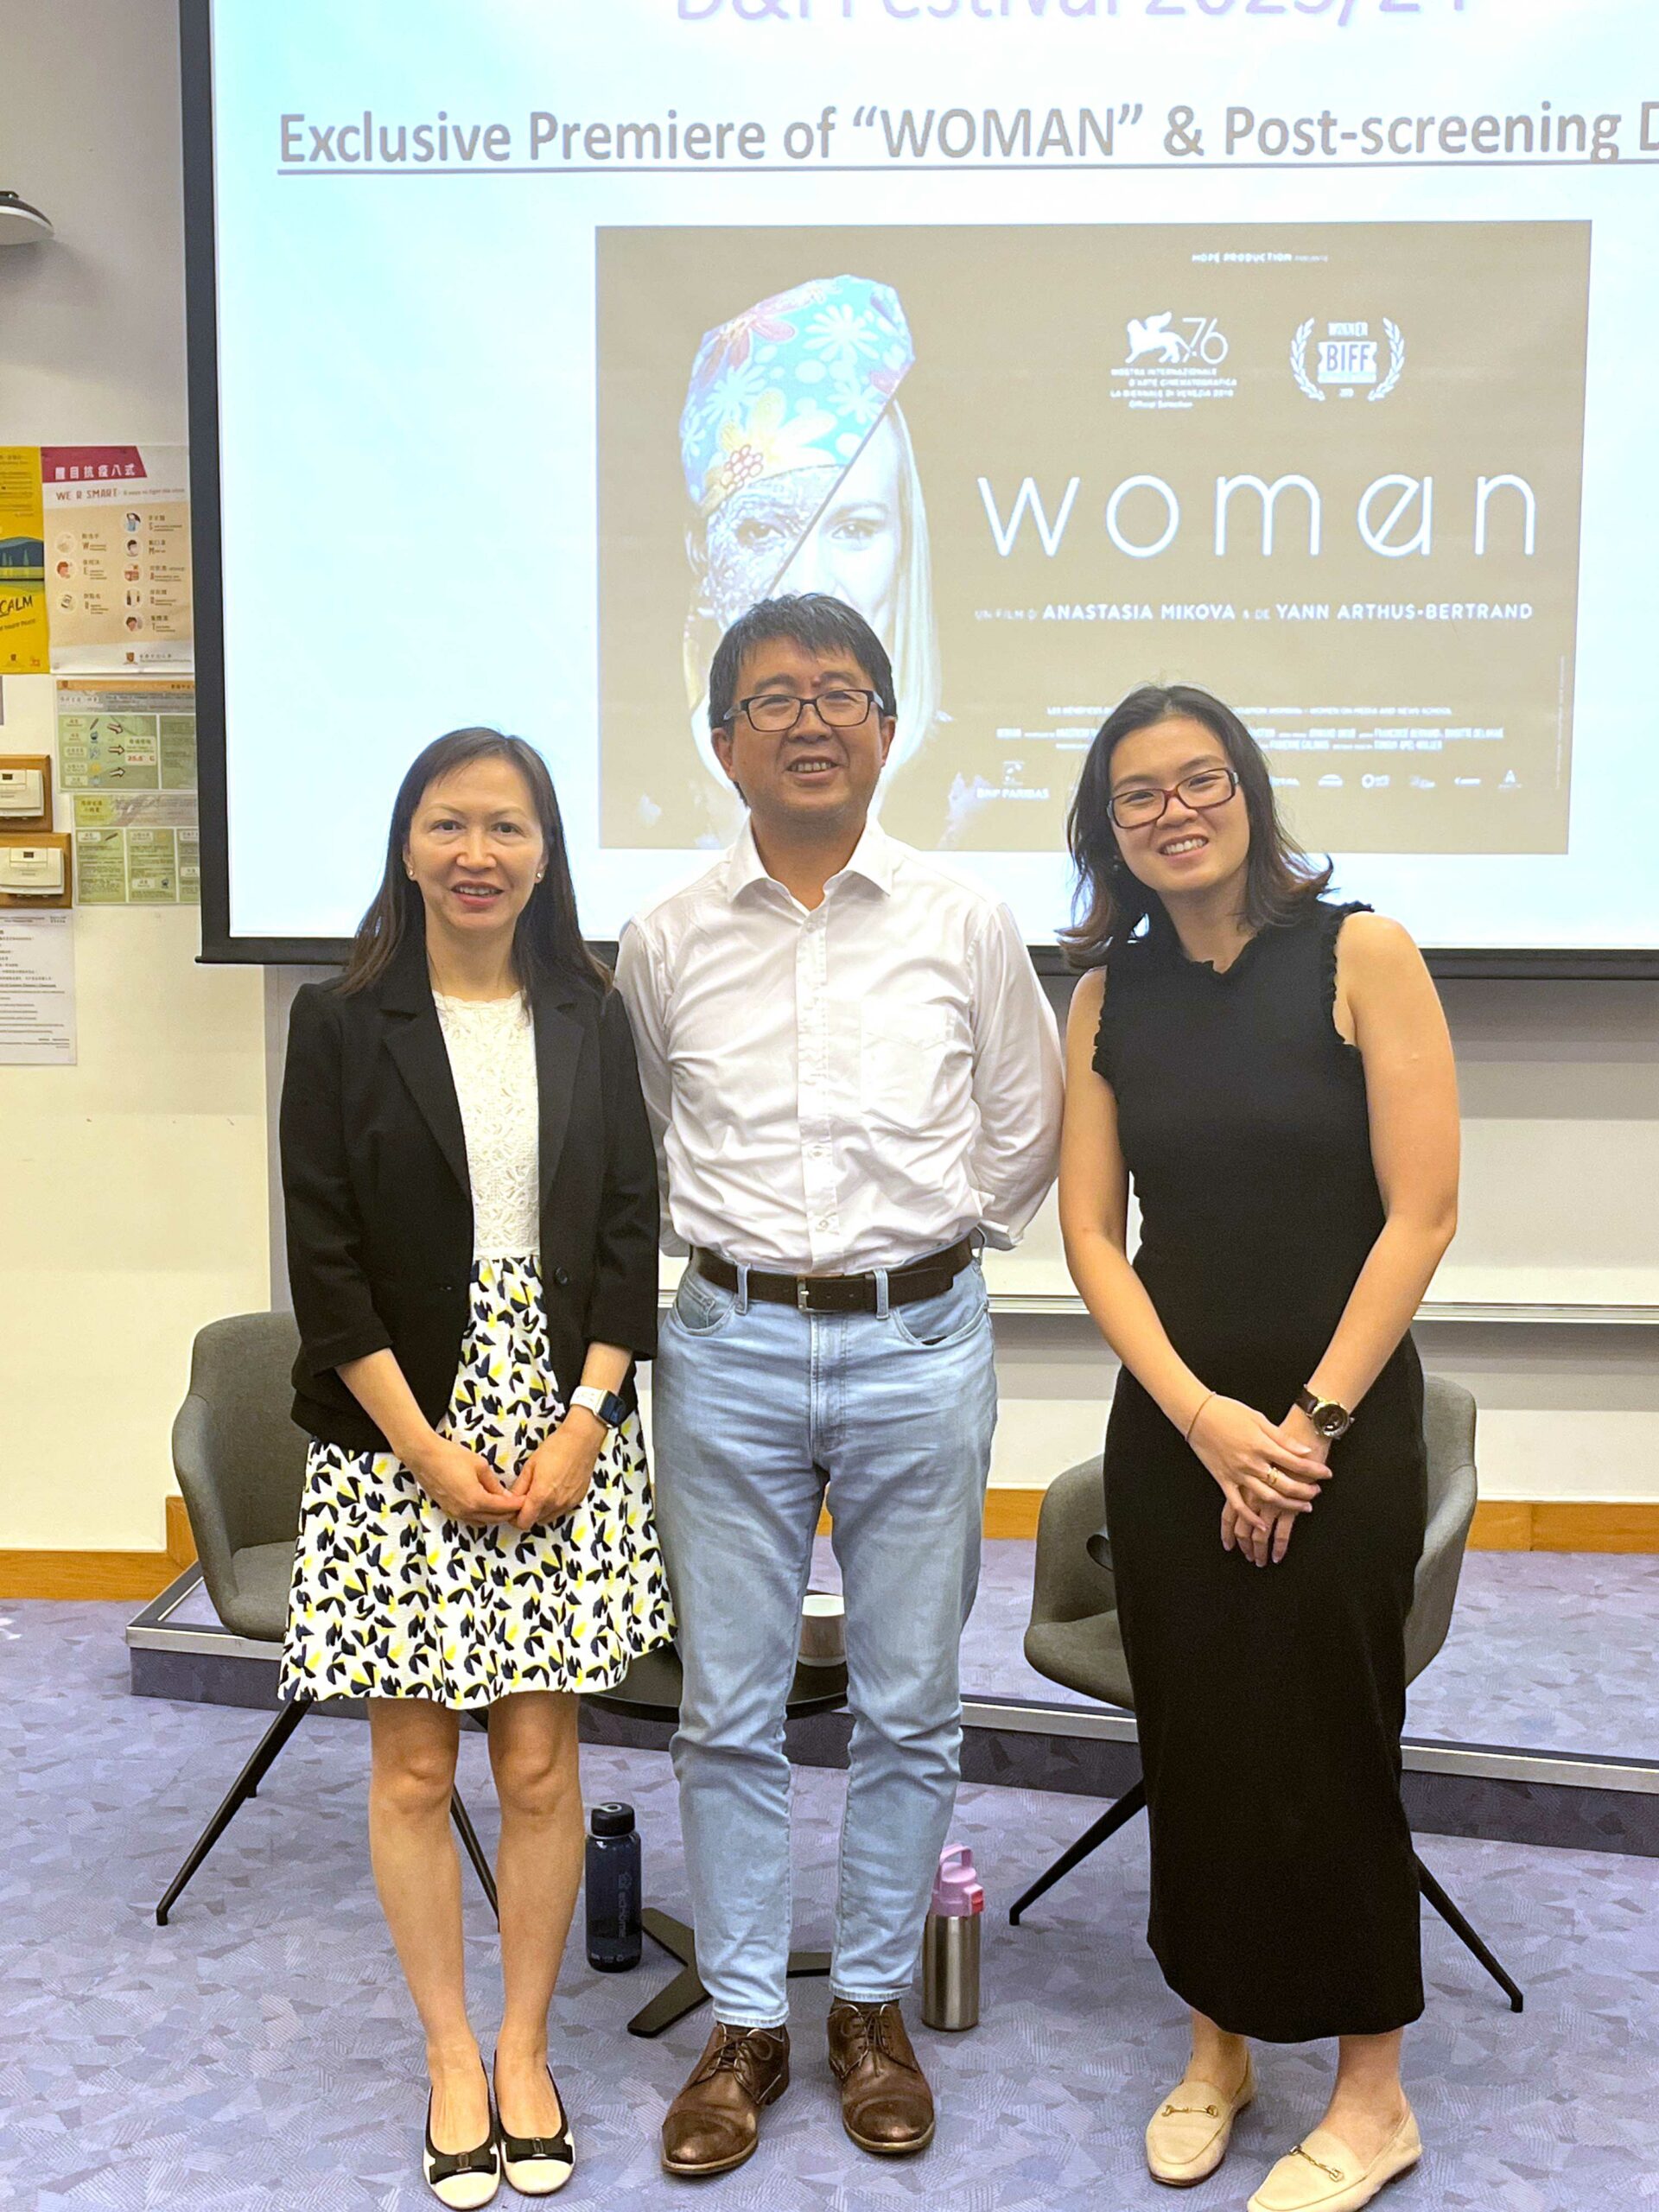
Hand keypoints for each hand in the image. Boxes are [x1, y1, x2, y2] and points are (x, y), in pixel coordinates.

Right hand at [404, 1433, 519, 1526]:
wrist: (424, 1457)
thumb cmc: (451, 1457)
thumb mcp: (480, 1466)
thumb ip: (494, 1484)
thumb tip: (506, 1496)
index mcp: (476, 1500)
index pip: (503, 1508)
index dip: (517, 1505)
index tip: (526, 1500)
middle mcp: (466, 1511)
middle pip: (494, 1519)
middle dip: (508, 1513)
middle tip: (519, 1504)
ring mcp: (455, 1513)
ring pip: (482, 1522)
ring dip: (495, 1516)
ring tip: (505, 1505)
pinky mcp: (448, 1510)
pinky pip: (470, 1519)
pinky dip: (482, 1516)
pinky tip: (487, 1505)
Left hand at [508, 1409, 605, 1530]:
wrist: (582, 1440)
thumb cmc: (556, 1448)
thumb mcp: (530, 1465)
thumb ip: (519, 1487)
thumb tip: (511, 1500)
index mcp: (541, 1495)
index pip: (523, 1523)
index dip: (514, 1518)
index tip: (513, 1507)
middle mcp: (556, 1504)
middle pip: (535, 1521)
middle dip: (527, 1513)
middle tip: (525, 1497)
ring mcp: (569, 1503)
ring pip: (548, 1518)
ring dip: (541, 1511)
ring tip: (540, 1492)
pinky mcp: (578, 1500)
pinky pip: (560, 1511)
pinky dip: (553, 1506)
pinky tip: (553, 1489)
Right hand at [1222, 1404, 1331, 1565]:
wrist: (1197, 1414)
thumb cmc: (1227, 1411)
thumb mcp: (1259, 1419)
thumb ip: (1282, 1438)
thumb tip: (1304, 1451)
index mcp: (1261, 1445)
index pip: (1295, 1463)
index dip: (1314, 1470)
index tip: (1327, 1474)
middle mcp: (1251, 1463)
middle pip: (1285, 1484)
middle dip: (1305, 1491)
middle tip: (1316, 1492)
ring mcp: (1237, 1474)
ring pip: (1267, 1498)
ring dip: (1287, 1505)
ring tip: (1302, 1507)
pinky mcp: (1223, 1480)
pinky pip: (1237, 1505)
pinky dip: (1250, 1518)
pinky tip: (1263, 1526)